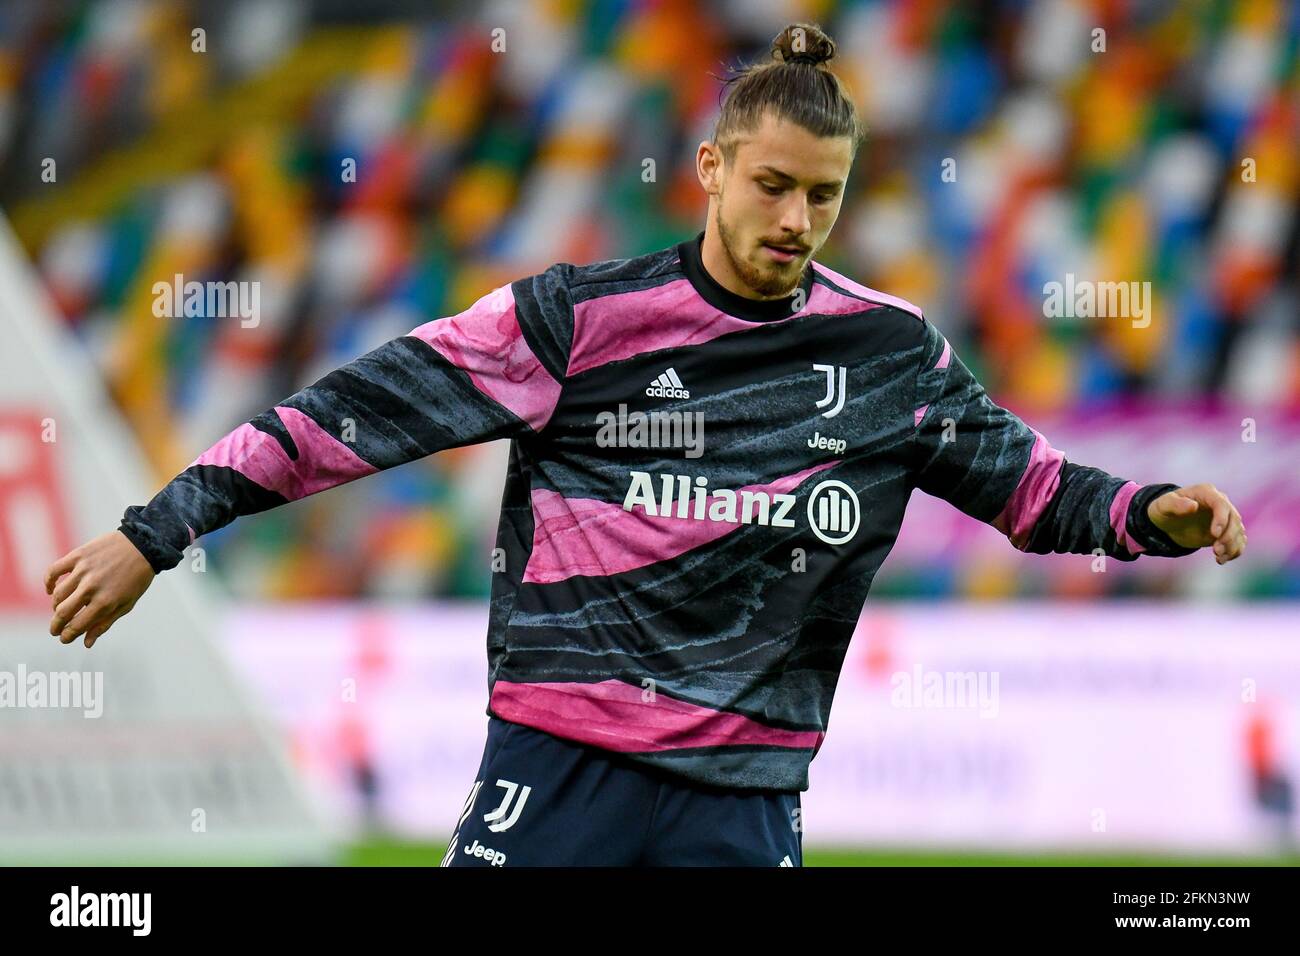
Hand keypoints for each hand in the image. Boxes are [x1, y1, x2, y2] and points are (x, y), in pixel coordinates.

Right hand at [44, 530, 155, 647]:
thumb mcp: (126, 604)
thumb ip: (104, 623)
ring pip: (58, 594)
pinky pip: (53, 571)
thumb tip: (86, 644)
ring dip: (55, 605)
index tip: (63, 638)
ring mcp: (83, 571)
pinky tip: (51, 589)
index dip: (67, 636)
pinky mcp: (78, 556)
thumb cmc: (136, 579)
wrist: (143, 546)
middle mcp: (92, 588)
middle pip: (62, 612)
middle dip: (56, 625)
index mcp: (105, 602)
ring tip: (59, 609)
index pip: (77, 626)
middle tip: (55, 630)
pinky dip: (48, 582)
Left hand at [1147, 484, 1245, 564]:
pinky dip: (1234, 551)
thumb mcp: (1164, 505)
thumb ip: (1176, 504)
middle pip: (1234, 519)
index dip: (1221, 519)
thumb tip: (1193, 506)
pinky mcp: (1226, 531)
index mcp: (1206, 492)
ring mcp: (1225, 517)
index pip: (1221, 504)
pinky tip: (1222, 560)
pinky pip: (1238, 540)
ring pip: (1238, 531)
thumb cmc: (1165, 509)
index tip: (1214, 534)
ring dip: (1232, 545)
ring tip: (1219, 558)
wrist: (1168, 521)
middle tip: (1216, 551)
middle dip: (1228, 536)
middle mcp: (1220, 503)